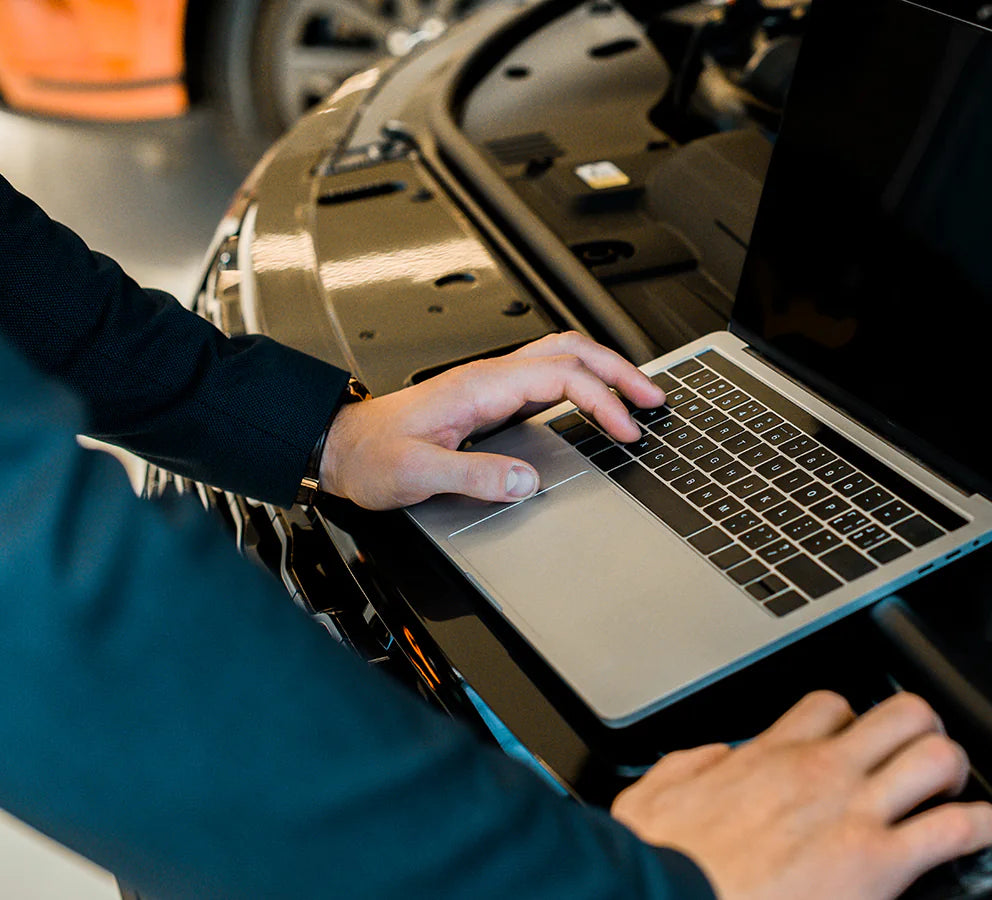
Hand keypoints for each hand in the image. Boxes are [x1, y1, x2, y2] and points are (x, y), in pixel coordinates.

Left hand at [318, 332, 664, 509]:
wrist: (337, 449)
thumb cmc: (370, 457)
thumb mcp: (417, 474)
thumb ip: (475, 475)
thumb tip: (527, 481)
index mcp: (480, 386)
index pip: (561, 378)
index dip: (602, 401)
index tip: (626, 431)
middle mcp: (489, 376)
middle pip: (571, 351)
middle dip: (620, 371)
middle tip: (654, 398)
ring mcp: (490, 383)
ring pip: (561, 355)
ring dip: (604, 370)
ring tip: (636, 394)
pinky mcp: (488, 397)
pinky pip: (547, 373)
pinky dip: (583, 380)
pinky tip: (594, 400)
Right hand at [611, 691, 991, 899]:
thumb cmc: (659, 868)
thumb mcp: (654, 799)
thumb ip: (689, 769)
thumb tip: (714, 759)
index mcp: (767, 758)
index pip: (829, 707)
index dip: (853, 720)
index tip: (857, 740)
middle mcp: (819, 773)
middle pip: (899, 712)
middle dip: (922, 730)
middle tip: (921, 757)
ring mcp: (854, 813)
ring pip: (935, 755)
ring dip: (954, 771)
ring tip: (954, 792)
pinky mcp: (878, 862)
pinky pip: (954, 828)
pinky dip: (979, 828)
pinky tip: (980, 835)